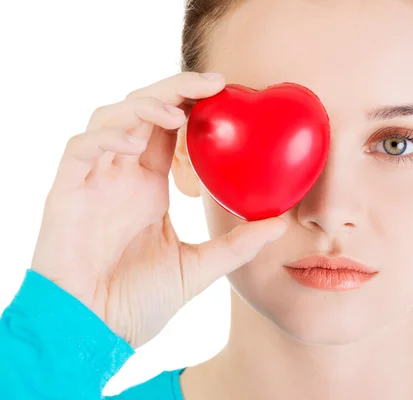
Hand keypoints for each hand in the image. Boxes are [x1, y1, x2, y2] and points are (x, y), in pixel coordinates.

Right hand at [30, 72, 287, 347]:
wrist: (93, 333)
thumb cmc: (137, 302)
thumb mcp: (198, 268)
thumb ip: (236, 245)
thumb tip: (280, 224)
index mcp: (149, 186)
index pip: (171, 129)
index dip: (194, 105)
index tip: (228, 93)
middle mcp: (121, 175)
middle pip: (143, 111)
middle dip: (175, 89)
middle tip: (215, 83)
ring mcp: (93, 181)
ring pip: (111, 118)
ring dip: (144, 106)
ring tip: (178, 113)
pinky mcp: (66, 193)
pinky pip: (80, 149)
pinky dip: (107, 136)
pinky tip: (135, 143)